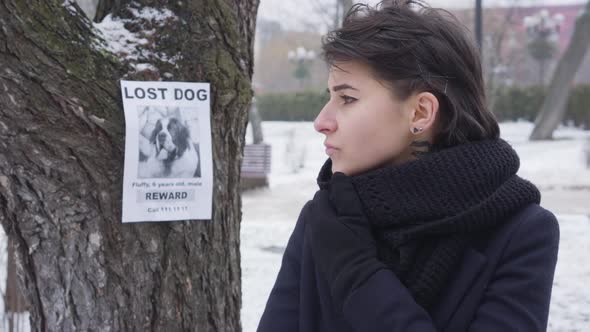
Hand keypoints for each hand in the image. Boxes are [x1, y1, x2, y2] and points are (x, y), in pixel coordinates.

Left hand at [307, 172, 385, 311]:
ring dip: (330, 218)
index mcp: (319, 217)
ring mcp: (314, 242)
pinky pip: (320, 234)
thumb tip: (337, 175)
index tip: (348, 195)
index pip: (321, 195)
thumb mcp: (355, 217)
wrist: (355, 279)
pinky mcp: (319, 254)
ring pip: (319, 221)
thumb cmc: (357, 246)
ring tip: (347, 220)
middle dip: (330, 204)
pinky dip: (329, 230)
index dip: (335, 192)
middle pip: (317, 208)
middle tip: (349, 207)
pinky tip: (343, 234)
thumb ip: (345, 195)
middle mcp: (312, 229)